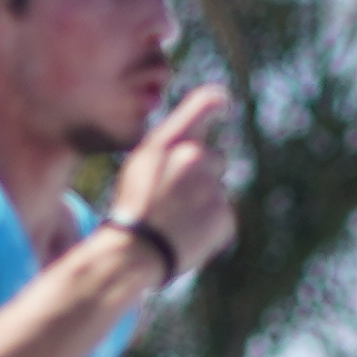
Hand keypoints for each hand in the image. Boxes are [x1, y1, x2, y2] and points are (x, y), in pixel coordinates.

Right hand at [111, 86, 239, 274]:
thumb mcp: (142, 165)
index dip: (213, 103)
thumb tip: (215, 110)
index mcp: (169, 144)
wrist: (134, 253)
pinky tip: (186, 237)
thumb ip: (173, 141)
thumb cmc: (132, 209)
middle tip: (172, 201)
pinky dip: (209, 230)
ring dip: (202, 205)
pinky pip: (221, 219)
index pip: (200, 107)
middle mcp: (194, 158)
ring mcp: (212, 188)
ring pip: (216, 192)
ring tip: (174, 223)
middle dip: (201, 176)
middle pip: (213, 160)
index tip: (223, 103)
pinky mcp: (224, 216)